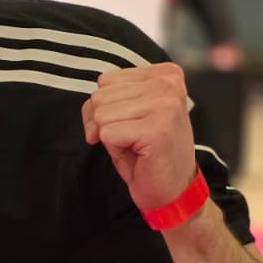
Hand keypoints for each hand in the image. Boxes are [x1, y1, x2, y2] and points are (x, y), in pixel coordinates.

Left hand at [81, 62, 197, 212]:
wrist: (172, 188)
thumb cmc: (147, 151)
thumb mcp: (127, 113)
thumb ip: (109, 97)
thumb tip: (92, 105)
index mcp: (166, 74)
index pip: (105, 80)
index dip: (105, 108)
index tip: (128, 123)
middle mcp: (169, 84)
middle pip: (100, 96)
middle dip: (103, 123)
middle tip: (130, 139)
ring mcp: (165, 105)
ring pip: (101, 115)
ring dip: (111, 137)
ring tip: (135, 145)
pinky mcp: (156, 129)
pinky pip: (107, 133)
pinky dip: (114, 148)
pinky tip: (138, 153)